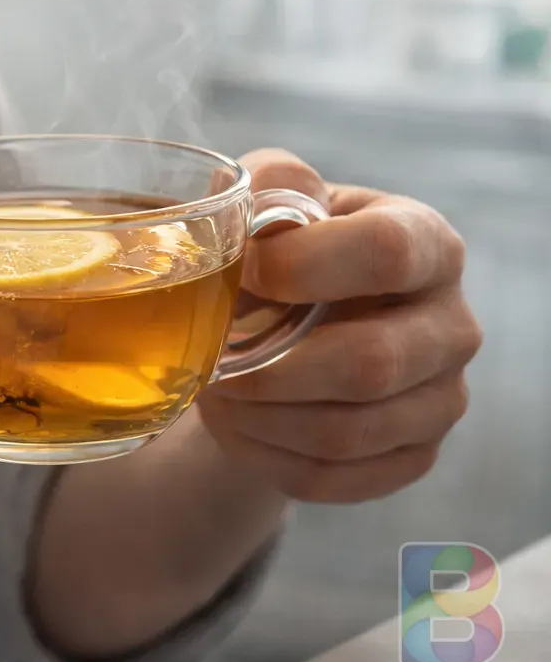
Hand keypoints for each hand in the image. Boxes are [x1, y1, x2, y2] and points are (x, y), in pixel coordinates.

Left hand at [195, 150, 481, 502]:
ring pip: (347, 432)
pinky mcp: (412, 456)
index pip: (387, 253)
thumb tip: (249, 210)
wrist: (289, 319)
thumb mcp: (273, 197)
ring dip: (260, 416)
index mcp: (426, 243)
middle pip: (372, 363)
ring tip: (212, 391)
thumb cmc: (282, 245)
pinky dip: (266, 455)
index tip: (243, 272)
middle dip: (270, 368)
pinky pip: (332, 476)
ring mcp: (441, 398)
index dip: (303, 265)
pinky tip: (238, 424)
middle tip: (211, 359)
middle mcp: (451, 324)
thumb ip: (266, 185)